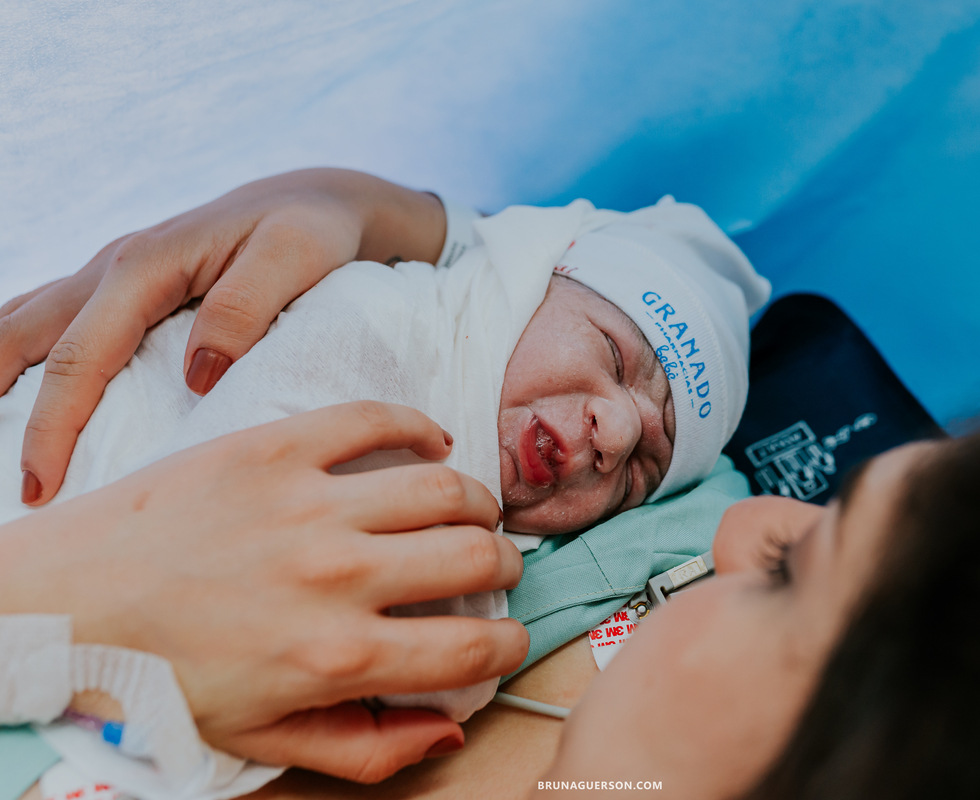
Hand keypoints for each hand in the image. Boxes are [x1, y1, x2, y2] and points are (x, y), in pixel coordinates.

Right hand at [0, 168, 446, 505]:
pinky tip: (20, 401)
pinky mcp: (120, 289)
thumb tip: (198, 377)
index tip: (40, 488)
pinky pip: (50, 322)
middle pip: (24, 339)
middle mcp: (111, 267)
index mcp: (144, 266)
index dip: (53, 426)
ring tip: (0, 445)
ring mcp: (109, 276)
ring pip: (23, 324)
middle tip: (8, 485)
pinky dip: (21, 359)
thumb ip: (245, 309)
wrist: (316, 201)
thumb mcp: (294, 257)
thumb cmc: (311, 230)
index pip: (79, 357)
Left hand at [0, 402, 527, 781]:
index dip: (509, 645)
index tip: (505, 638)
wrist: (65, 606)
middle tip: (493, 568)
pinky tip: (431, 444)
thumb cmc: (158, 679)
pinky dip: (419, 426)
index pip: (473, 648)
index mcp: (337, 654)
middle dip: (505, 568)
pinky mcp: (275, 447)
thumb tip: (446, 732)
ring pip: (443, 486)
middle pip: (477, 557)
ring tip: (469, 512)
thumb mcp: (259, 741)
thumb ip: (365, 748)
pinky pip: (375, 419)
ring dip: (476, 503)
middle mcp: (337, 574)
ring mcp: (308, 502)